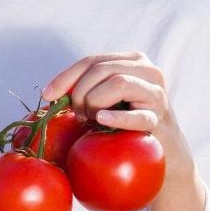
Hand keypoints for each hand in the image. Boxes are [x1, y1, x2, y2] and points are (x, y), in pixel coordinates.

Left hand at [42, 51, 190, 175]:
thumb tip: (50, 93)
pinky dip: (116, 117)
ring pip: (118, 83)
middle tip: (77, 114)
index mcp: (132, 61)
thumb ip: (86, 88)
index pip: (92, 61)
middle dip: (80, 92)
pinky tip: (102, 120)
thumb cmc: (125, 121)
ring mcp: (157, 94)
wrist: (162, 149)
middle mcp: (148, 71)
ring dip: (95, 102)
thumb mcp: (107, 98)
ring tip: (92, 119)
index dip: (65, 77)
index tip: (47, 95)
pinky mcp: (160, 119)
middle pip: (102, 70)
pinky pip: (137, 116)